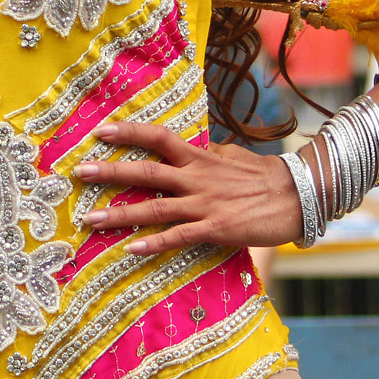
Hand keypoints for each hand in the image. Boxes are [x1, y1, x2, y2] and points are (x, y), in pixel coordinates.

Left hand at [72, 120, 300, 254]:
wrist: (299, 196)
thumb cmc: (264, 175)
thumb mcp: (230, 156)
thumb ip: (206, 153)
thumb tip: (190, 146)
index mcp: (199, 157)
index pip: (157, 137)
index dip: (128, 132)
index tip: (100, 130)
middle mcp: (195, 177)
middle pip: (145, 171)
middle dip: (109, 173)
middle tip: (79, 172)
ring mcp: (203, 204)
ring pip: (154, 208)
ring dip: (119, 214)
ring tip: (89, 220)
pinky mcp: (215, 229)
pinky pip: (178, 237)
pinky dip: (152, 241)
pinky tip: (130, 247)